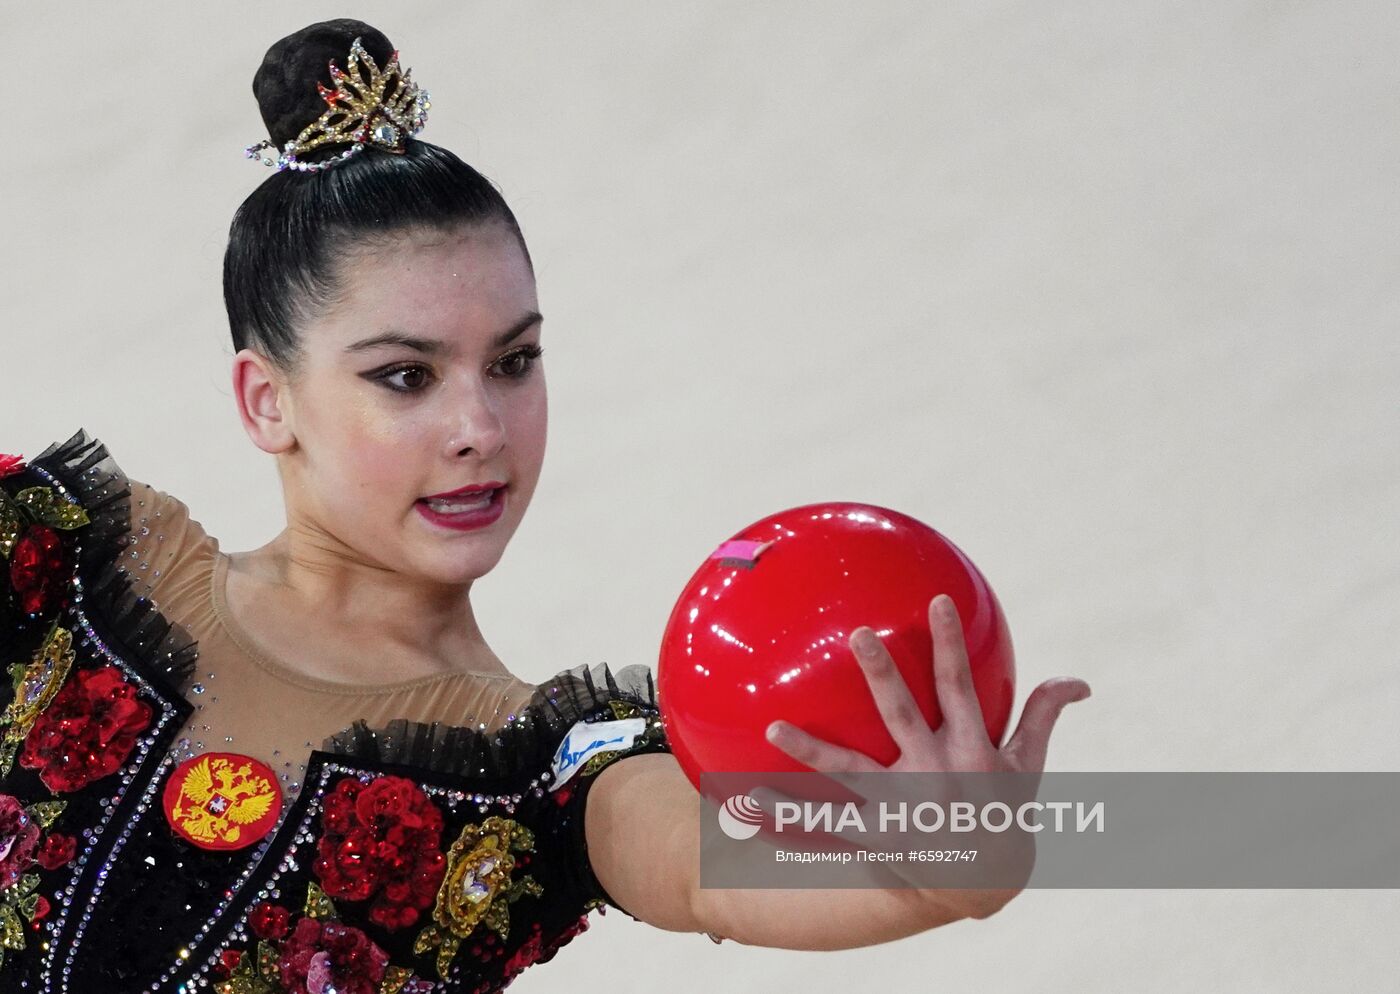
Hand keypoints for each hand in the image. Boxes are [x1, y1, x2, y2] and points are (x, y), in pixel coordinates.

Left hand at [756, 593, 1091, 918]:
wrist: (984, 882)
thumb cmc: (1006, 813)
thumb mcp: (1029, 766)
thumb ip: (1042, 716)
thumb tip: (1081, 682)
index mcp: (970, 748)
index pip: (959, 685)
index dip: (950, 644)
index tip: (936, 602)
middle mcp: (934, 771)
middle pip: (902, 713)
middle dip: (881, 672)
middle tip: (858, 634)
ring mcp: (902, 803)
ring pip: (850, 770)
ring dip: (809, 750)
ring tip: (774, 728)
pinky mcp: (877, 833)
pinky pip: (827, 822)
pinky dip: (789, 815)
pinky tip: (748, 803)